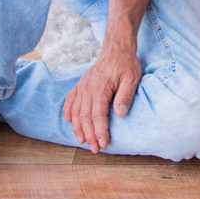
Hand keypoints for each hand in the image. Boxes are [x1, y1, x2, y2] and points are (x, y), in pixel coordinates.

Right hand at [62, 39, 141, 153]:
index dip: (100, 132)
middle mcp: (87, 88)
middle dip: (89, 135)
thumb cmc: (126, 64)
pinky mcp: (81, 84)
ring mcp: (82, 86)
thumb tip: (120, 113)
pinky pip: (70, 100)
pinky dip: (68, 112)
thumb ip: (125, 95)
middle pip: (85, 117)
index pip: (97, 115)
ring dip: (77, 128)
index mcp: (100, 88)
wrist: (116, 48)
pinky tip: (69, 121)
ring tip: (82, 141)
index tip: (103, 144)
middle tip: (94, 149)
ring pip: (75, 111)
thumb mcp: (132, 78)